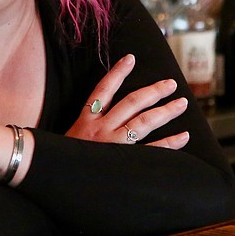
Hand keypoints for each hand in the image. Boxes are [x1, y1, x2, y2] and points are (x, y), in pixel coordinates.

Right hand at [67, 54, 190, 149]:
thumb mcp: (68, 140)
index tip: (131, 58)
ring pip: (143, 121)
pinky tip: (183, 136)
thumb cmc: (62, 161)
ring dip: (165, 111)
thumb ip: (84, 128)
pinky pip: (151, 150)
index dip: (117, 73)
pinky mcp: (122, 161)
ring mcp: (112, 144)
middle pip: (131, 102)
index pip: (103, 90)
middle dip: (153, 91)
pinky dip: (169, 143)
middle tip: (170, 84)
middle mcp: (100, 129)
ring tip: (181, 103)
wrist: (51, 177)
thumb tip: (101, 118)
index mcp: (85, 120)